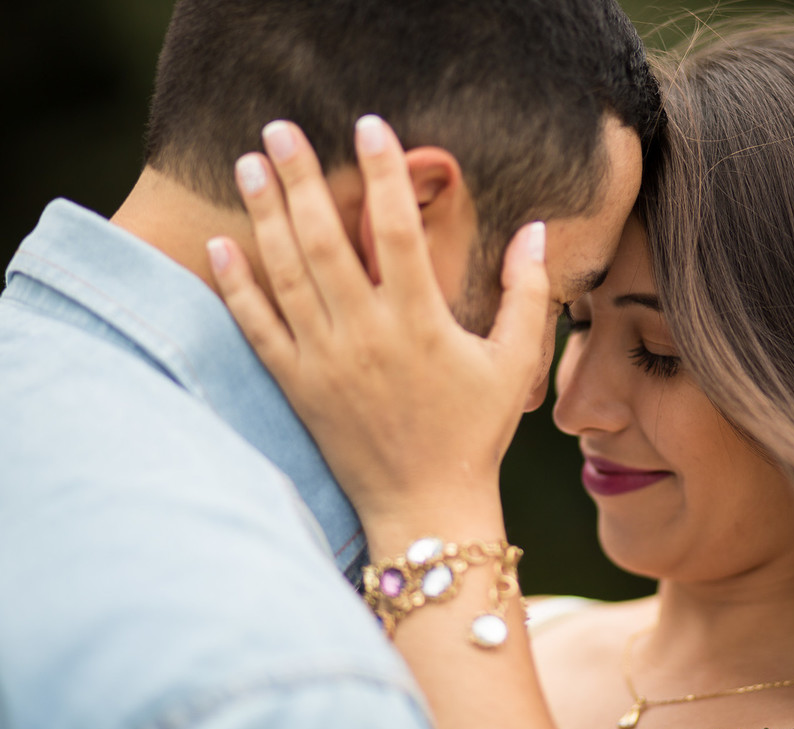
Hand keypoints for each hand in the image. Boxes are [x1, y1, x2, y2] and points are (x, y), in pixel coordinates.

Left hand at [208, 116, 548, 537]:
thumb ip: (528, 292)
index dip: (384, 172)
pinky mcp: (298, 387)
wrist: (426, 503)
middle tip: (279, 127)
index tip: (369, 124)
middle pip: (324, 240)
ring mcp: (324, 361)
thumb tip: (535, 228)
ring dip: (264, 215)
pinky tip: (222, 245)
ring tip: (248, 164)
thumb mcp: (516, 362)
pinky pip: (259, 328)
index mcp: (421, 322)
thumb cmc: (477, 432)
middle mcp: (365, 334)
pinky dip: (237, 286)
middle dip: (300, 178)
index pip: (397, 229)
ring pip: (285, 274)